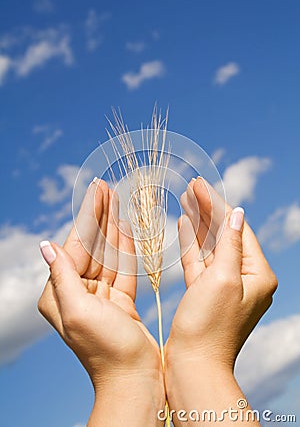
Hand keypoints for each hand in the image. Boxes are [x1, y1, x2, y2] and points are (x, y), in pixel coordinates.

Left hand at [38, 179, 164, 425]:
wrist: (135, 379)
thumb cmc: (107, 350)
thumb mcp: (79, 311)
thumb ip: (63, 276)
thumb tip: (45, 246)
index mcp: (60, 294)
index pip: (75, 245)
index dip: (87, 215)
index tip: (97, 190)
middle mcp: (77, 292)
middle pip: (90, 245)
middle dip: (99, 215)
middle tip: (107, 187)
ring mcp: (99, 295)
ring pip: (107, 253)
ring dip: (112, 226)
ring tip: (118, 199)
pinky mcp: (119, 300)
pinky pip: (121, 267)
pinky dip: (125, 247)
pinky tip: (128, 227)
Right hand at [165, 177, 277, 424]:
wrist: (192, 365)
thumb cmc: (209, 325)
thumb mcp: (222, 278)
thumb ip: (230, 244)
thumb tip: (237, 213)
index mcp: (257, 274)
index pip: (237, 228)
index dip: (218, 205)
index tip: (200, 184)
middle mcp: (244, 278)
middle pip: (225, 234)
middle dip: (208, 209)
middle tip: (192, 186)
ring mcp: (224, 285)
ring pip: (211, 246)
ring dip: (198, 222)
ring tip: (186, 198)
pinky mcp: (206, 292)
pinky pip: (200, 261)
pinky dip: (191, 243)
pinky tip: (183, 224)